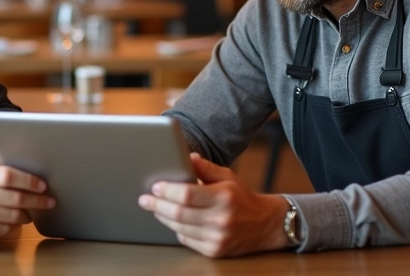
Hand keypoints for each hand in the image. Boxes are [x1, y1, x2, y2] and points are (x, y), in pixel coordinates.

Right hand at [0, 149, 53, 241]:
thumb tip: (13, 150)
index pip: (10, 176)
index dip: (29, 181)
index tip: (42, 185)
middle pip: (16, 197)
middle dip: (37, 200)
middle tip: (49, 201)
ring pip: (14, 216)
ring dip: (28, 214)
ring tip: (33, 211)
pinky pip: (6, 230)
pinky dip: (14, 226)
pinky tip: (16, 221)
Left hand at [138, 153, 290, 256]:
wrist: (265, 225)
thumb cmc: (242, 198)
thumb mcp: (228, 176)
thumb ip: (205, 167)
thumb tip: (185, 157)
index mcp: (223, 197)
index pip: (187, 194)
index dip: (167, 191)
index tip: (155, 187)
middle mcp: (220, 219)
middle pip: (179, 213)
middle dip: (157, 205)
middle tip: (144, 199)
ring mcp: (217, 237)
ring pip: (179, 228)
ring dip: (163, 217)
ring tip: (155, 208)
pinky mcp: (214, 250)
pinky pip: (187, 240)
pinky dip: (177, 229)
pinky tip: (174, 221)